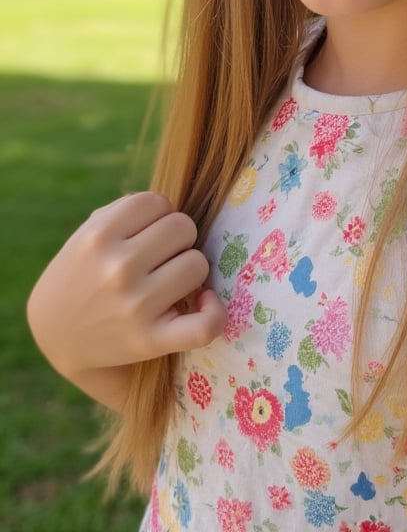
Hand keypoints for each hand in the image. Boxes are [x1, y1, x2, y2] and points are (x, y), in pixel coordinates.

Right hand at [27, 192, 226, 387]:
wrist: (57, 336)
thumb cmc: (83, 273)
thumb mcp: (87, 234)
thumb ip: (125, 210)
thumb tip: (169, 207)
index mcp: (98, 236)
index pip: (157, 202)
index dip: (158, 214)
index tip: (148, 232)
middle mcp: (117, 268)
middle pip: (183, 227)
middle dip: (176, 239)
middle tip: (160, 257)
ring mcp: (135, 305)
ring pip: (198, 263)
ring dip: (188, 270)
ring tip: (169, 280)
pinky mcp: (151, 340)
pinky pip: (204, 325)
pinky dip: (214, 313)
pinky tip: (203, 302)